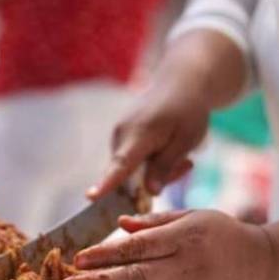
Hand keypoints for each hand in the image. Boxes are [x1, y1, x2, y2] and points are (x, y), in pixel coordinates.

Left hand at [58, 210, 278, 279]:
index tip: (78, 258)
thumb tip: (120, 224)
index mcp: (185, 238)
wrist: (268, 269)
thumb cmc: (227, 235)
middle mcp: (186, 268)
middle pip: (133, 278)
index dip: (106, 254)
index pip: (138, 247)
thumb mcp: (196, 216)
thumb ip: (156, 222)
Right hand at [86, 30, 246, 199]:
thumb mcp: (185, 140)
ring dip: (155, 171)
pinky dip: (149, 163)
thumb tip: (149, 193)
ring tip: (182, 156)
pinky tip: (168, 150)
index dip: (106, 184)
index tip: (91, 196)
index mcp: (139, 133)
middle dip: (155, 180)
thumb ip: (165, 166)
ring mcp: (118, 134)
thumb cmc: (187, 110)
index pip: (120, 165)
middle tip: (187, 165)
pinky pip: (130, 161)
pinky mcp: (119, 136)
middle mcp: (121, 134)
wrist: (179, 83)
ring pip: (130, 170)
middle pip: (128, 175)